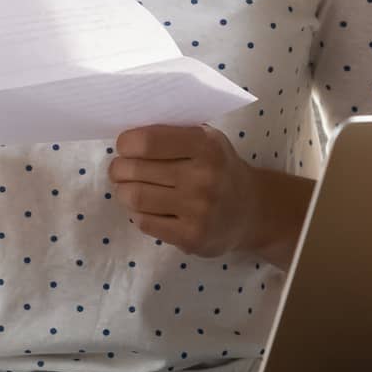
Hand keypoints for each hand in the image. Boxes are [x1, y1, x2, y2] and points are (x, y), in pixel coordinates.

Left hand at [109, 124, 259, 257]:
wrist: (252, 211)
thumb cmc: (219, 168)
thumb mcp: (206, 140)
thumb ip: (173, 133)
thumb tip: (126, 136)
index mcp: (206, 145)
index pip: (148, 141)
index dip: (126, 143)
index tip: (124, 147)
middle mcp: (204, 177)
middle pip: (135, 170)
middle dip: (119, 169)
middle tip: (120, 170)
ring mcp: (199, 210)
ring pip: (135, 197)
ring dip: (123, 192)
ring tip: (129, 188)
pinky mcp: (191, 237)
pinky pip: (145, 222)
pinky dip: (137, 214)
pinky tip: (146, 208)